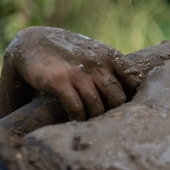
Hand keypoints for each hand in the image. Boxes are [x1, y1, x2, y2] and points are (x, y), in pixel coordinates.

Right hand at [2, 27, 139, 120]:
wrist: (33, 43)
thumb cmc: (68, 53)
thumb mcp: (95, 54)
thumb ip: (112, 69)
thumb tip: (132, 94)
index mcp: (110, 57)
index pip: (135, 80)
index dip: (136, 99)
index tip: (131, 111)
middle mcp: (98, 64)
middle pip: (118, 99)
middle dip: (114, 114)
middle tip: (108, 125)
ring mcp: (79, 73)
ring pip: (98, 107)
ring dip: (95, 120)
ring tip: (92, 127)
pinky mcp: (60, 82)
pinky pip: (76, 109)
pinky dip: (78, 119)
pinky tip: (76, 122)